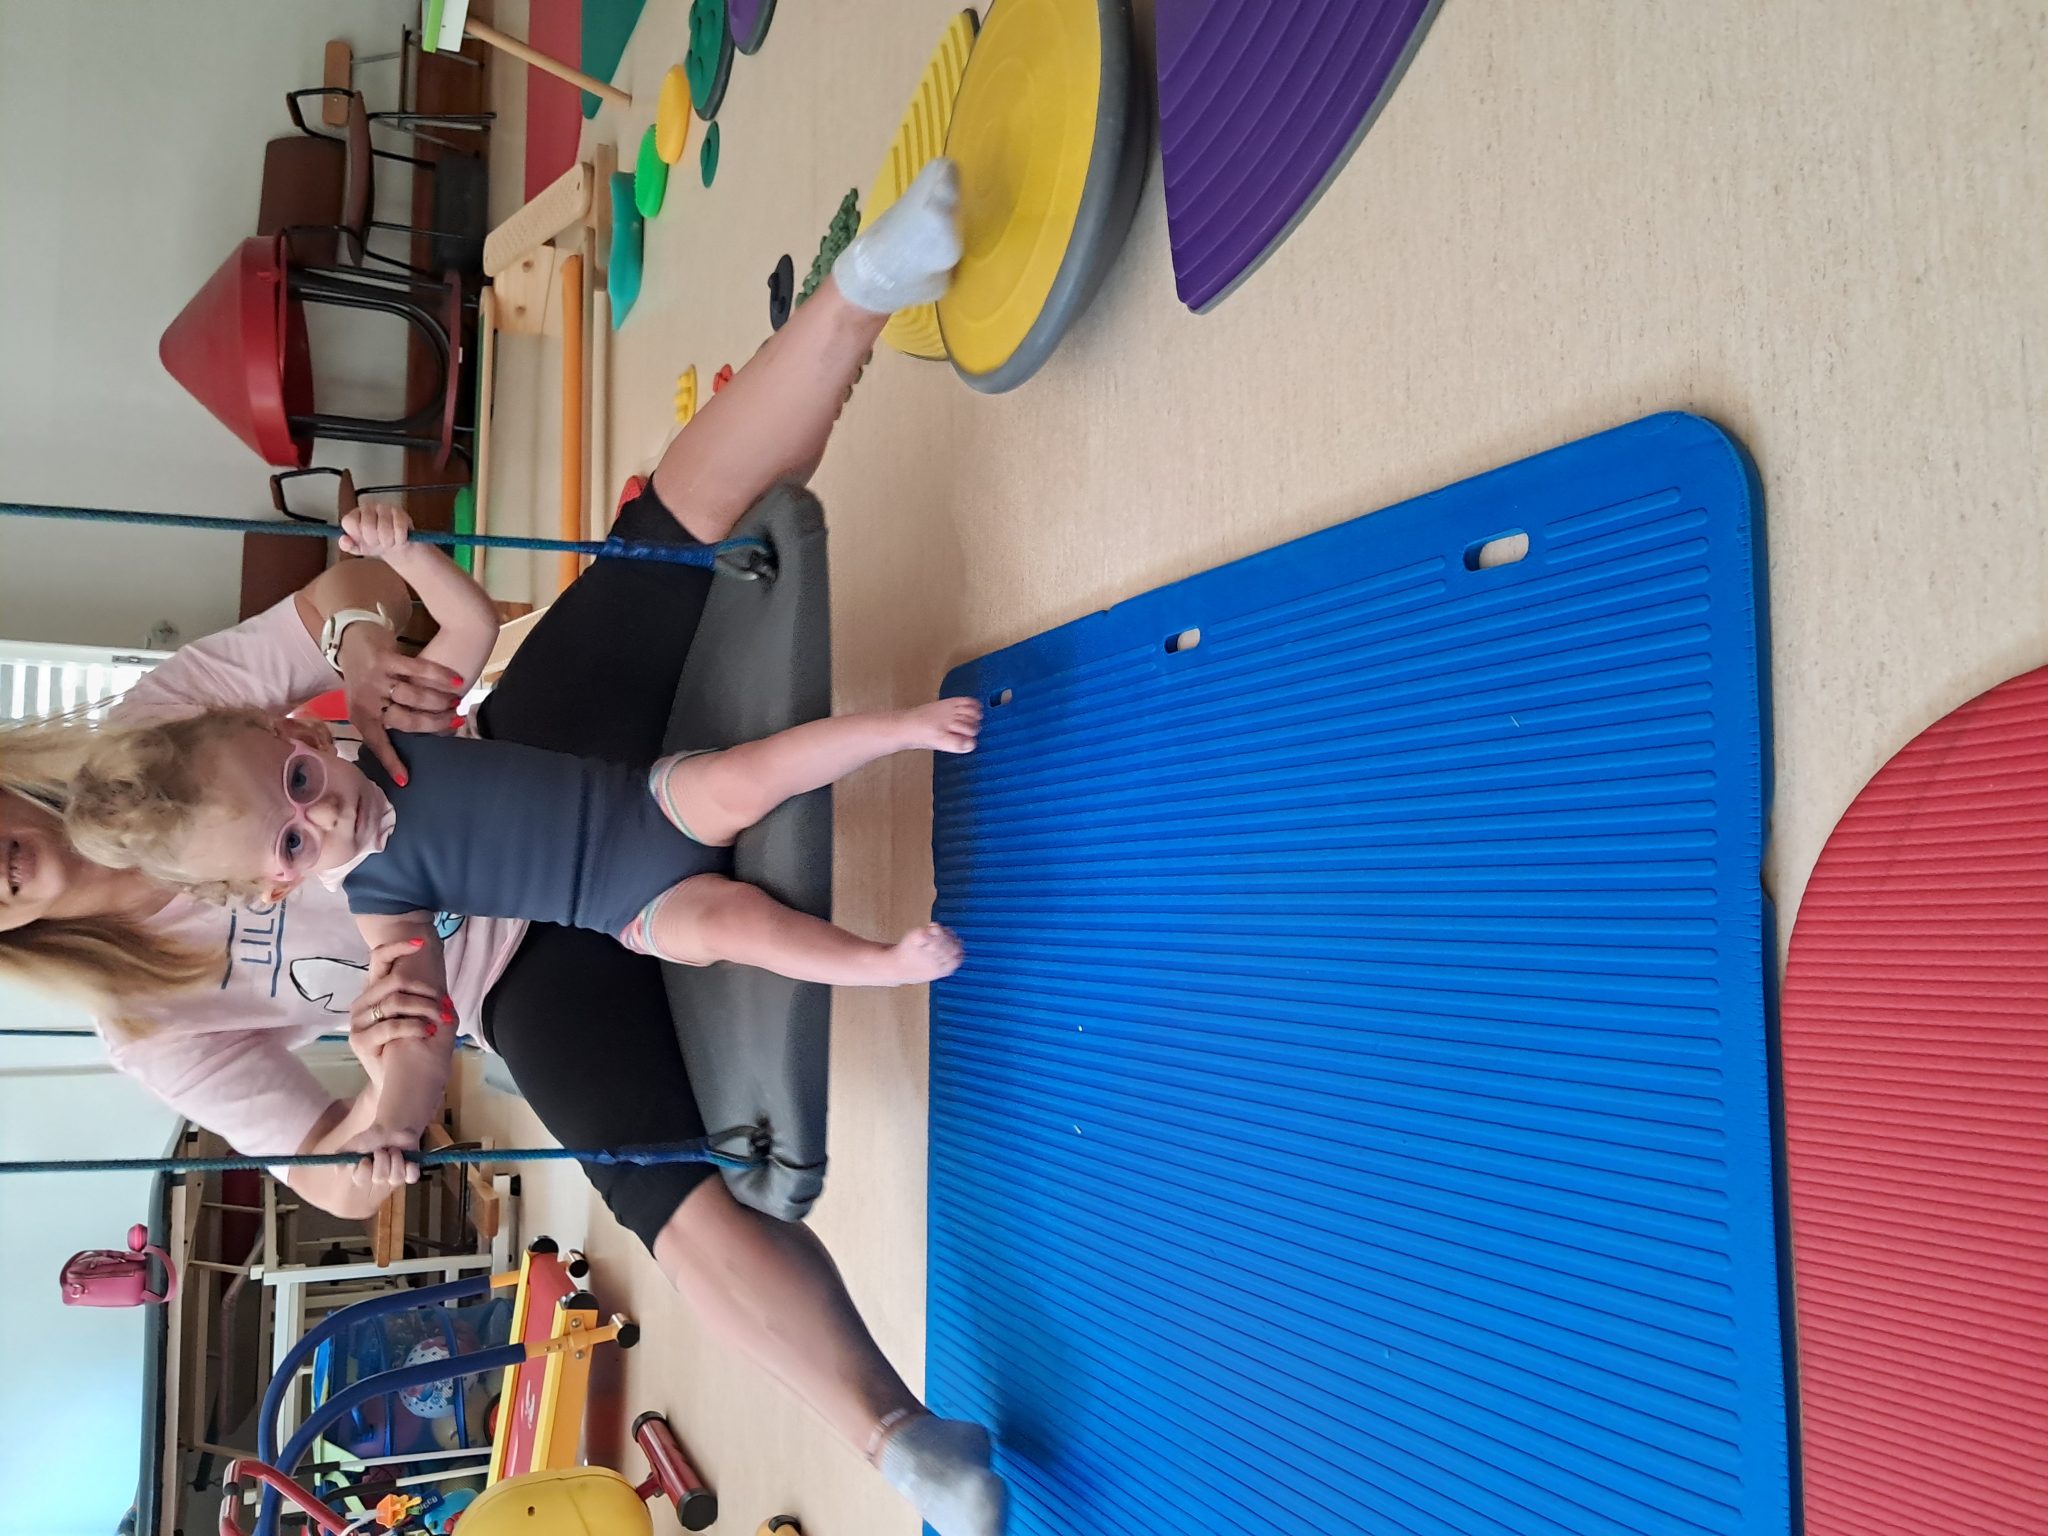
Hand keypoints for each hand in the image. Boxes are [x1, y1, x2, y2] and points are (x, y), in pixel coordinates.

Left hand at [335, 621, 464, 785]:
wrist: (351, 642)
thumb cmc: (365, 680)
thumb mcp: (366, 704)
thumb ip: (384, 721)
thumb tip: (416, 741)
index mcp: (361, 716)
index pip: (377, 743)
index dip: (391, 761)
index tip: (406, 780)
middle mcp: (366, 699)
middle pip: (406, 719)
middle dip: (434, 722)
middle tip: (455, 721)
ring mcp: (376, 678)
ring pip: (415, 696)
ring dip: (440, 701)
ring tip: (456, 703)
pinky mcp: (386, 658)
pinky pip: (419, 670)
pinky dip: (440, 677)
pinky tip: (457, 683)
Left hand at [339, 500, 413, 560]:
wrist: (397, 546)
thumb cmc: (377, 544)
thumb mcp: (359, 548)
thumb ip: (348, 545)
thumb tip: (344, 541)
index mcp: (355, 515)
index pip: (349, 521)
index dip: (357, 535)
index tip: (363, 540)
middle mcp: (368, 508)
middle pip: (367, 526)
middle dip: (374, 541)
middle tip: (378, 542)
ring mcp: (385, 508)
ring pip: (385, 529)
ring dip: (388, 542)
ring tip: (389, 541)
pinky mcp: (401, 512)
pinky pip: (399, 529)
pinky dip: (399, 539)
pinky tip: (399, 538)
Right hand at [341, 1124, 421, 1189]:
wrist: (393, 1128)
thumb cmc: (372, 1137)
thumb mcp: (354, 1143)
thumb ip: (343, 1153)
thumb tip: (338, 1168)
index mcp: (363, 1174)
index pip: (361, 1179)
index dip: (364, 1169)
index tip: (365, 1158)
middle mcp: (379, 1179)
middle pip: (379, 1178)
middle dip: (382, 1160)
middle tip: (382, 1150)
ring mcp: (395, 1176)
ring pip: (396, 1178)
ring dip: (396, 1161)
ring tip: (394, 1150)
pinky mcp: (410, 1172)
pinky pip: (412, 1177)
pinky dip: (411, 1169)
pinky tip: (409, 1160)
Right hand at [350, 938, 452, 1069]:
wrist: (398, 1082)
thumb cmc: (410, 1044)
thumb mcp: (419, 1014)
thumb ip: (422, 994)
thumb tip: (438, 973)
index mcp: (374, 991)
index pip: (378, 958)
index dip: (398, 947)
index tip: (421, 942)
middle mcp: (362, 1002)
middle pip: (394, 980)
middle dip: (425, 988)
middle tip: (444, 1001)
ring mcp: (358, 1021)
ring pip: (395, 1001)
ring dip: (424, 1007)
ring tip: (442, 1017)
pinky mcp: (360, 1040)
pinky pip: (391, 1026)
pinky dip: (415, 1026)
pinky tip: (429, 1030)